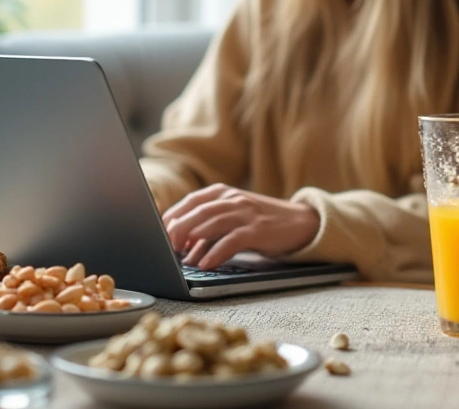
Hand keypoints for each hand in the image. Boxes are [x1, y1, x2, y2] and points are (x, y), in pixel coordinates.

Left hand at [161, 184, 320, 269]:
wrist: (301, 222)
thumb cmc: (262, 223)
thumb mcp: (234, 219)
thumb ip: (209, 230)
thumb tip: (182, 249)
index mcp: (224, 193)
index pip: (191, 200)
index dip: (172, 215)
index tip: (157, 232)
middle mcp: (233, 199)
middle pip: (198, 210)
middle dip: (177, 227)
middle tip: (163, 245)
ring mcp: (246, 213)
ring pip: (212, 222)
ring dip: (192, 239)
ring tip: (177, 255)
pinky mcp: (258, 230)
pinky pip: (232, 240)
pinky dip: (216, 252)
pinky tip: (205, 264)